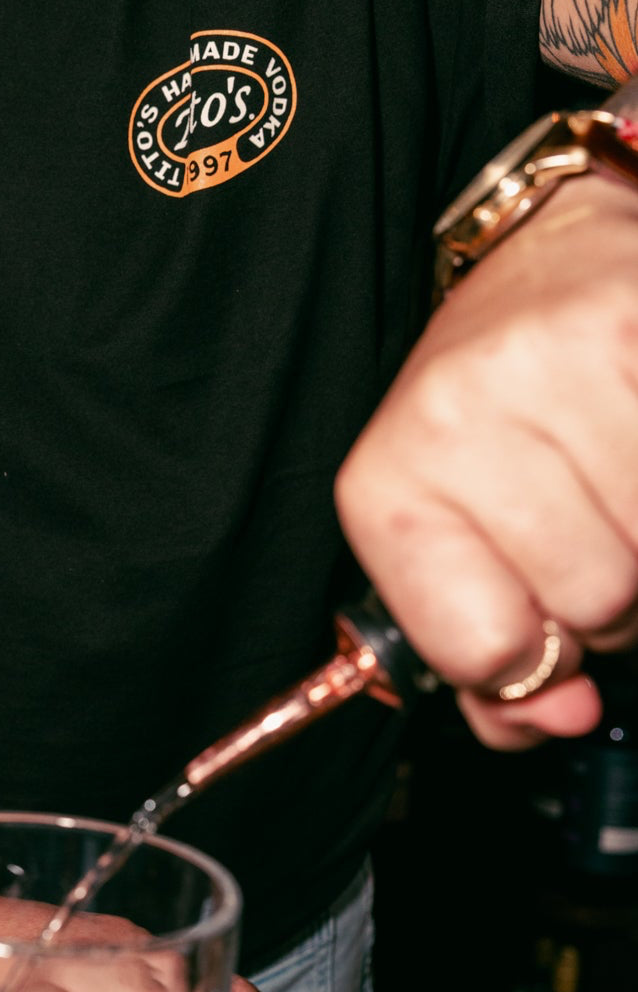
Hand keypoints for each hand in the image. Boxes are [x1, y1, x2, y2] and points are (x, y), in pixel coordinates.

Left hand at [335, 172, 637, 747]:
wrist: (545, 263)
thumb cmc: (492, 422)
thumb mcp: (452, 539)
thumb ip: (487, 666)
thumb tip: (556, 718)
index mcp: (387, 490)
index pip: (486, 649)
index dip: (532, 660)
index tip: (536, 620)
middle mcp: (453, 417)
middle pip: (597, 601)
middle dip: (612, 596)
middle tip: (592, 531)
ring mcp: (554, 363)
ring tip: (622, 489)